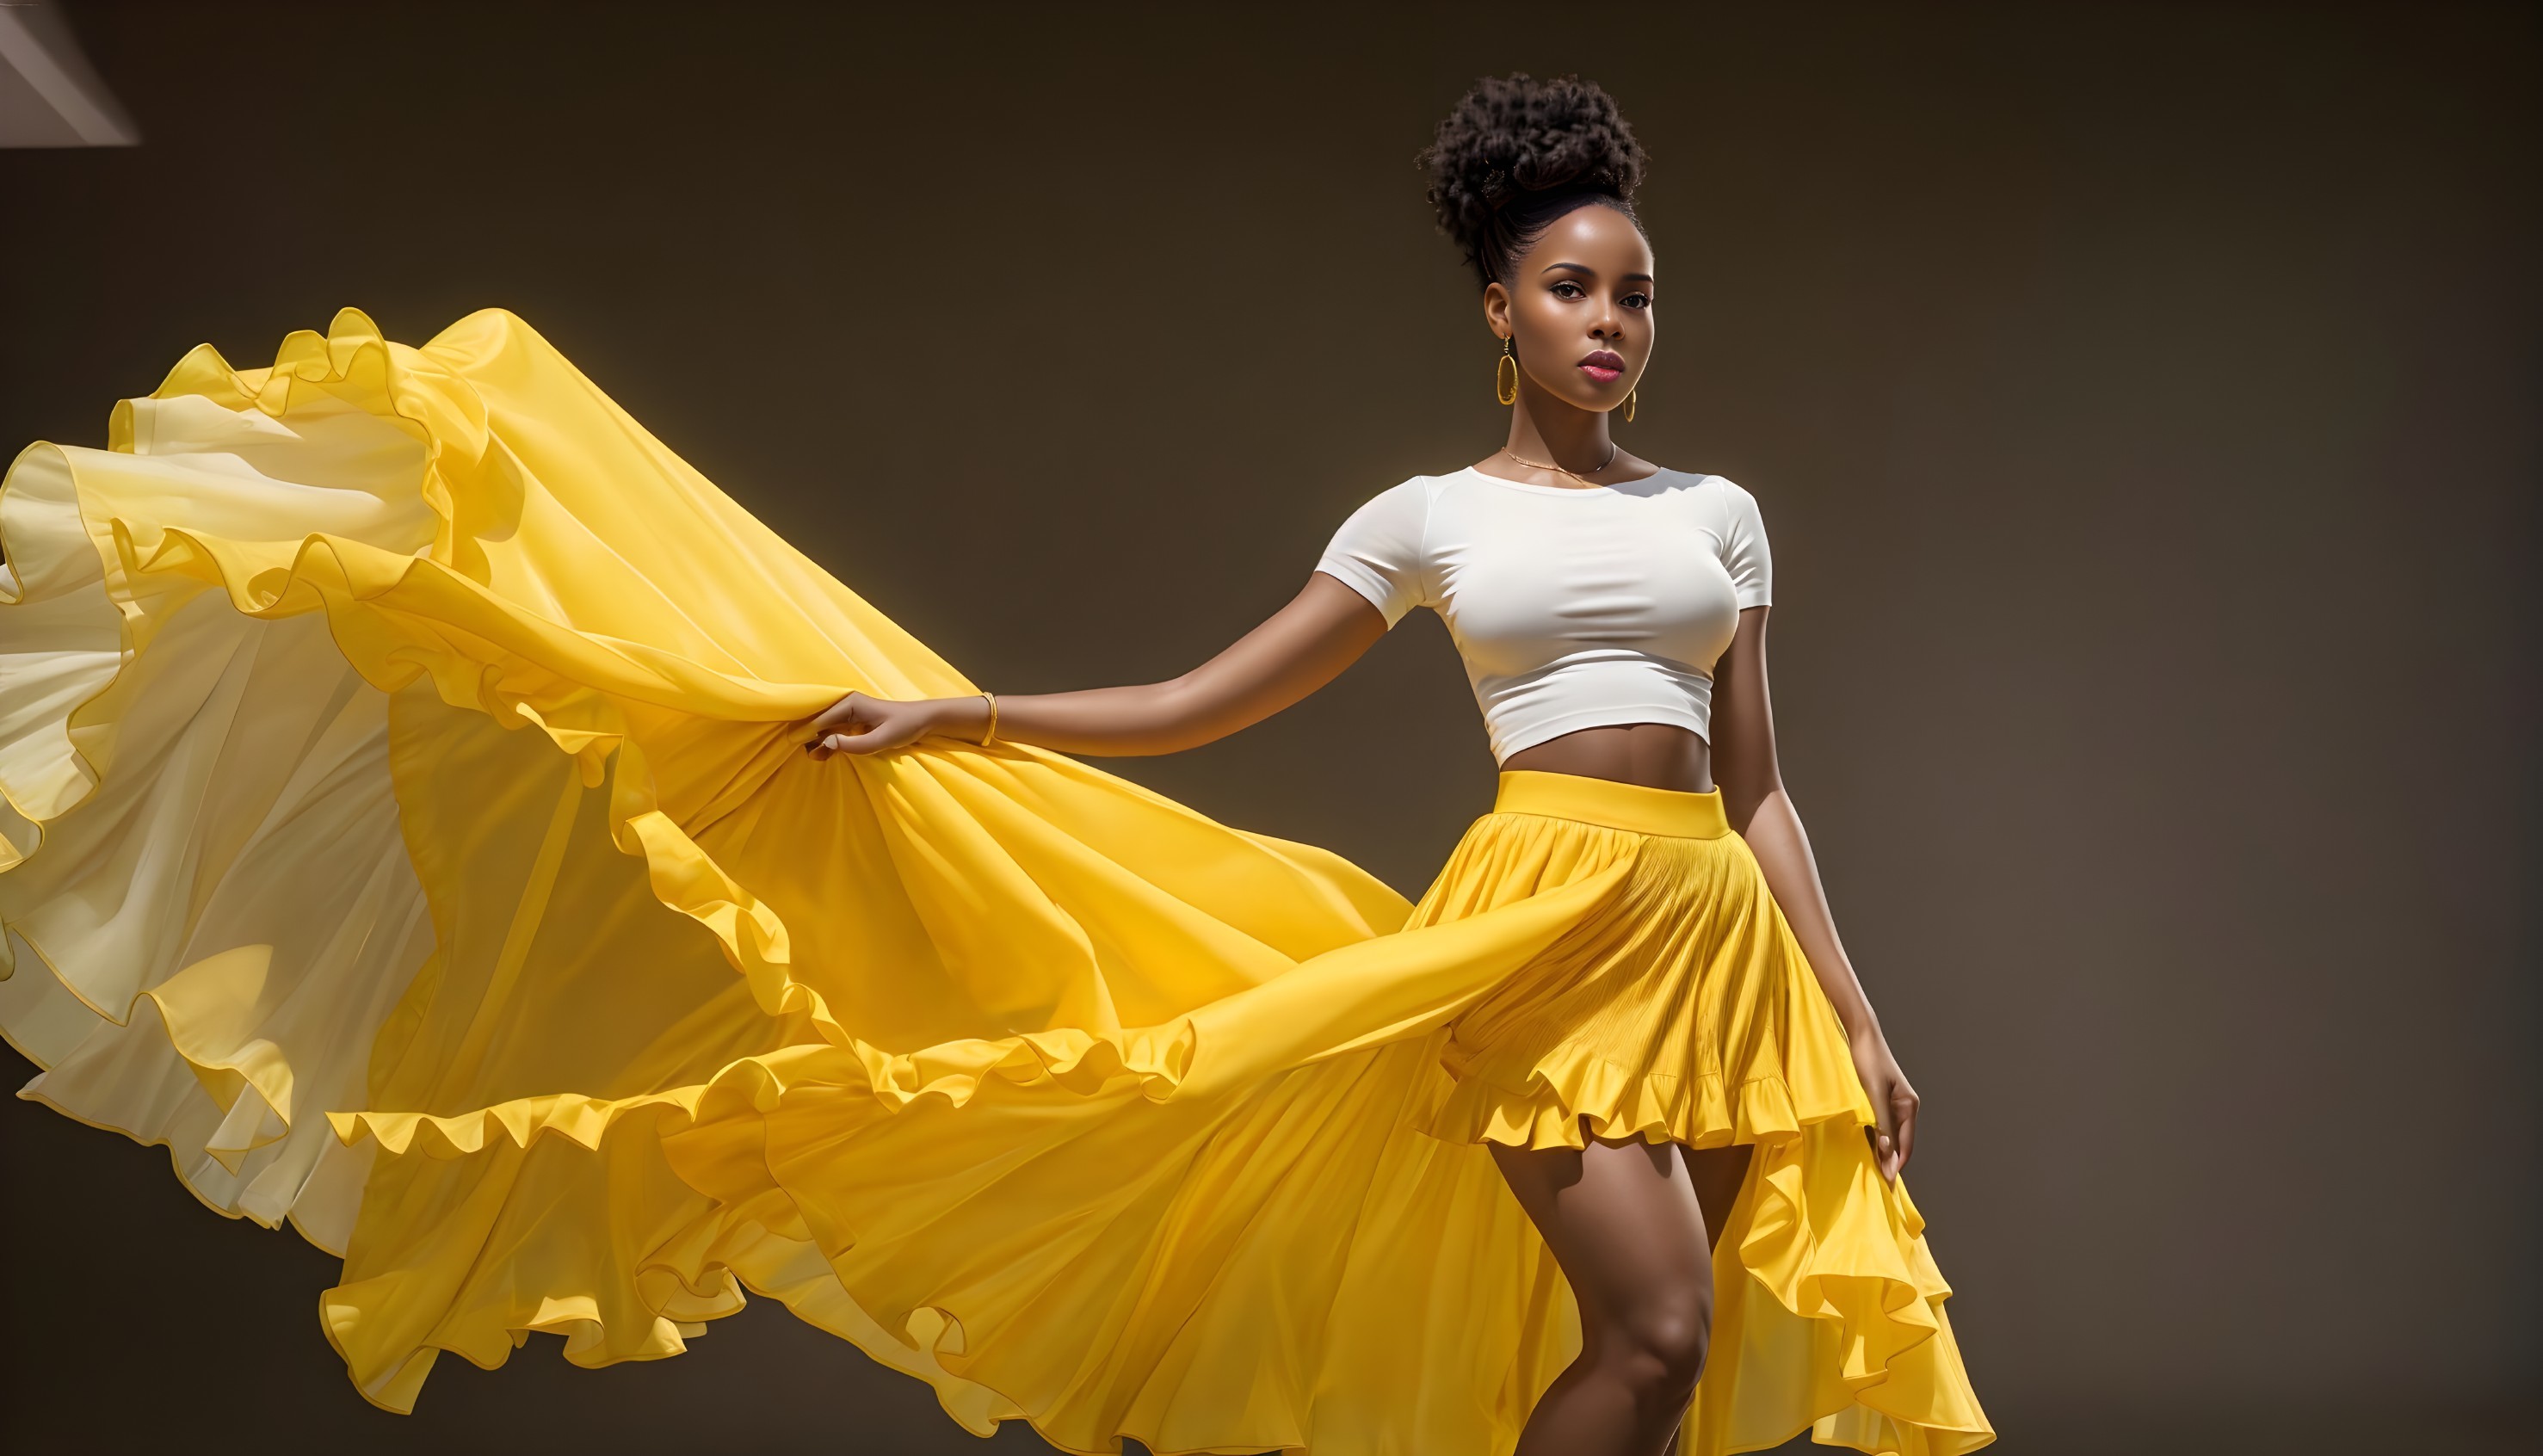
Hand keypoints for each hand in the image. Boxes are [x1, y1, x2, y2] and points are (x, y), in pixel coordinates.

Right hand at [802, 691, 963, 758]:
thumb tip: (827, 743)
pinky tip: (824, 754)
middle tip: (809, 757)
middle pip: (819, 721)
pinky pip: (835, 729)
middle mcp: (847, 704)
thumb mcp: (882, 739)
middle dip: (810, 737)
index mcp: (851, 704)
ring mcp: (849, 711)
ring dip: (818, 741)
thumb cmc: (906, 726)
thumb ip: (855, 744)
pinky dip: (828, 741)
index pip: (821, 719)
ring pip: (825, 726)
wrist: (923, 719)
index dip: (807, 733)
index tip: (796, 747)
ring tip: (815, 758)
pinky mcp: (854, 720)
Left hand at [1847, 1024, 1917, 1184]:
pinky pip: (1879, 1125)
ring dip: (1881, 1150)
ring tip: (1870, 1169)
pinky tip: (1864, 1147)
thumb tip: (1887, 1150)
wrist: (1861, 1035)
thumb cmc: (1868, 1061)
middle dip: (1889, 1160)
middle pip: (1899, 1142)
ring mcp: (1893, 1103)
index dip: (1896, 1163)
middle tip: (1877, 1181)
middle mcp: (1905, 1106)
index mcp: (1909, 1105)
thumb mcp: (1874, 1094)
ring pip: (1888, 1134)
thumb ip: (1881, 1122)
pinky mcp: (1880, 1099)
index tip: (1887, 1181)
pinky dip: (1874, 1137)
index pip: (1906, 1144)